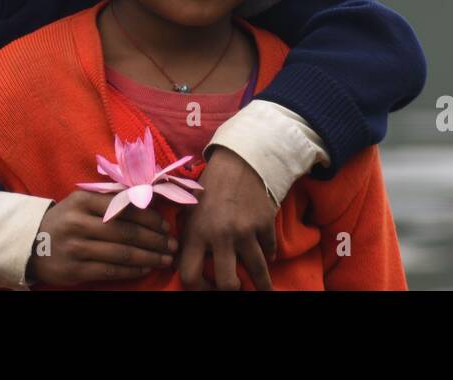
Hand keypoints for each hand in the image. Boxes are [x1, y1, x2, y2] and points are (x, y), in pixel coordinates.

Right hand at [27, 190, 178, 286]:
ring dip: (149, 257)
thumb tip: (148, 199)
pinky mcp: (75, 270)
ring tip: (165, 259)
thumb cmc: (66, 219)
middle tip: (172, 245)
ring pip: (121, 253)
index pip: (125, 208)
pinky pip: (110, 270)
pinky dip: (131, 270)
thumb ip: (110, 199)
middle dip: (155, 240)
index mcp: (84, 200)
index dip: (150, 218)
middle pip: (127, 232)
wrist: (30, 243)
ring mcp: (76, 247)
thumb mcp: (82, 202)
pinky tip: (145, 268)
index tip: (166, 225)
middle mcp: (79, 223)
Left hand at [177, 146, 277, 289]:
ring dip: (262, 285)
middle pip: (227, 283)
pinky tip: (269, 257)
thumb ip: (188, 237)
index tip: (207, 288)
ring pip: (257, 271)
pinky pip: (270, 250)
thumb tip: (182, 264)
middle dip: (232, 290)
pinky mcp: (265, 224)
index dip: (198, 289)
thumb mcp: (190, 210)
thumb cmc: (210, 186)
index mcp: (195, 232)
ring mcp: (245, 231)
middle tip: (235, 288)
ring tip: (265, 291)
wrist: (239, 160)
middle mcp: (220, 235)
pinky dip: (270, 255)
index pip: (189, 275)